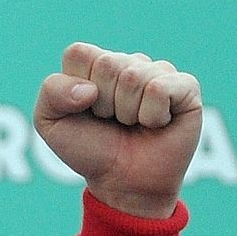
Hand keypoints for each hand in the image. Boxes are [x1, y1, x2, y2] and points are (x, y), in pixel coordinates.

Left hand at [34, 43, 201, 217]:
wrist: (122, 182)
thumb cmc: (88, 150)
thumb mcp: (51, 123)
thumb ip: (52, 92)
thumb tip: (90, 89)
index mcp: (95, 64)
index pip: (79, 53)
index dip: (74, 89)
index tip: (83, 110)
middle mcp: (128, 62)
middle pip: (107, 64)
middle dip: (102, 104)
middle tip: (110, 121)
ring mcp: (158, 72)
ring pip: (133, 77)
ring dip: (126, 112)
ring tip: (132, 124)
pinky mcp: (186, 87)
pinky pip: (160, 89)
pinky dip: (151, 116)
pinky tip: (156, 124)